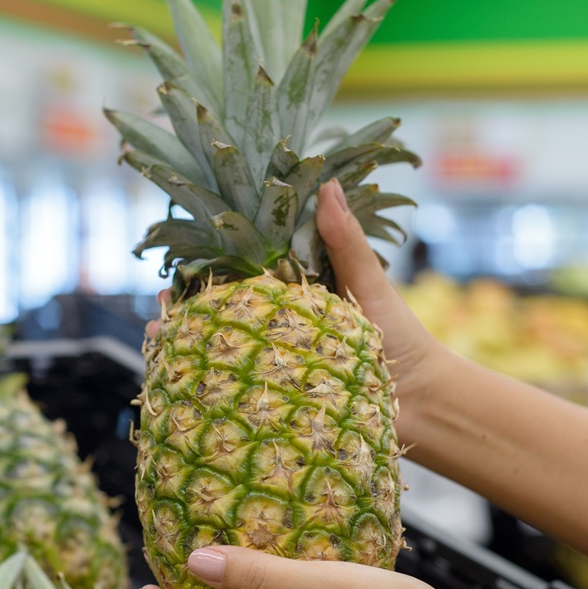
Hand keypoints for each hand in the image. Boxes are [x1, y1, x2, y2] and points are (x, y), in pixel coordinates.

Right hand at [144, 180, 444, 443]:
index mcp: (300, 294)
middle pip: (224, 313)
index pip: (247, 273)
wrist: (427, 405)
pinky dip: (208, 385)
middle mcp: (283, 329)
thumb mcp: (370, 286)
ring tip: (159, 340)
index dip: (213, 265)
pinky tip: (179, 381)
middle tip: (160, 302)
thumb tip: (327, 183)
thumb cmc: (403, 340)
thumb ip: (346, 241)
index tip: (183, 258)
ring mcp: (278, 365)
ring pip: (223, 351)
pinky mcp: (280, 399)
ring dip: (188, 345)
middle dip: (188, 307)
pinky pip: (238, 390)